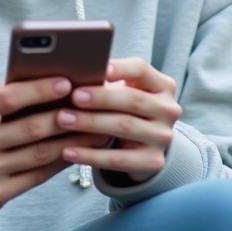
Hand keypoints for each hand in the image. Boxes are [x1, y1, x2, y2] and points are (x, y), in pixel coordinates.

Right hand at [0, 77, 110, 210]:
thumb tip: (44, 78)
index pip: (7, 98)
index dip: (39, 90)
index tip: (66, 81)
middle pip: (29, 128)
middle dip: (66, 115)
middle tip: (92, 104)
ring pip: (39, 154)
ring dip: (72, 140)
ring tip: (97, 127)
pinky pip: (37, 176)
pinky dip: (61, 161)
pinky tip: (77, 149)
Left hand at [57, 58, 181, 182]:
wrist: (144, 145)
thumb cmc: (125, 109)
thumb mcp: (125, 91)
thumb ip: (108, 82)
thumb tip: (73, 74)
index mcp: (162, 85)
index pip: (142, 70)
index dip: (121, 69)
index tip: (100, 69)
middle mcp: (168, 110)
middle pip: (133, 100)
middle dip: (101, 98)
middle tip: (73, 97)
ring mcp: (162, 137)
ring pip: (124, 127)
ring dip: (90, 123)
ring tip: (63, 120)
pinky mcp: (153, 161)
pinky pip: (118, 159)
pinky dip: (91, 155)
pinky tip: (68, 151)